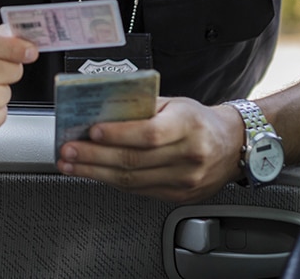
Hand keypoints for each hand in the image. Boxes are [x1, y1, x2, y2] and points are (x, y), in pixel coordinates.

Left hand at [56, 97, 244, 202]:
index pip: (149, 133)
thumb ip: (142, 106)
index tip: (92, 131)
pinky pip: (138, 191)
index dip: (118, 134)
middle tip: (67, 151)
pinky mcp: (178, 196)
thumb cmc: (198, 120)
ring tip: (71, 165)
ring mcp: (185, 180)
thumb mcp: (175, 103)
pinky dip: (111, 182)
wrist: (232, 145)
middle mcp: (189, 155)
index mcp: (188, 125)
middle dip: (94, 156)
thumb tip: (102, 108)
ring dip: (95, 173)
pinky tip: (93, 174)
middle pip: (134, 160)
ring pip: (132, 180)